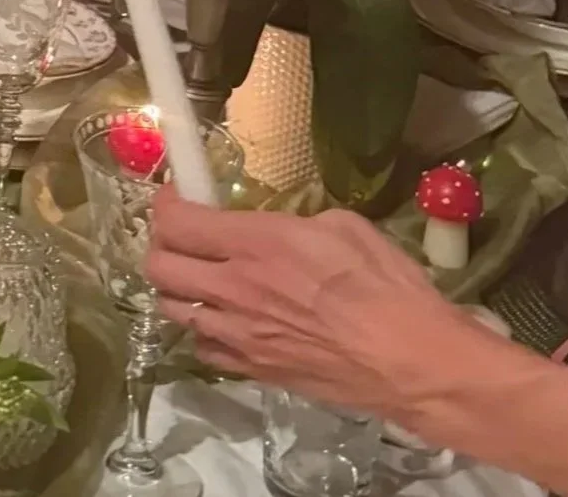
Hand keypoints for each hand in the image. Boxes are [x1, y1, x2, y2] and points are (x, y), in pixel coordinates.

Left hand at [146, 190, 488, 424]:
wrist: (408, 361)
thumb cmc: (385, 284)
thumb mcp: (344, 226)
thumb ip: (295, 222)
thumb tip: (278, 228)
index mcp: (257, 245)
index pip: (178, 223)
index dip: (166, 204)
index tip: (176, 196)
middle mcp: (235, 290)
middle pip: (159, 268)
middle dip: (160, 244)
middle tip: (183, 234)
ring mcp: (239, 337)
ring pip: (173, 310)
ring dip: (178, 288)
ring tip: (200, 277)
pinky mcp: (253, 372)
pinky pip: (203, 348)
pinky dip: (204, 330)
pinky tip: (226, 319)